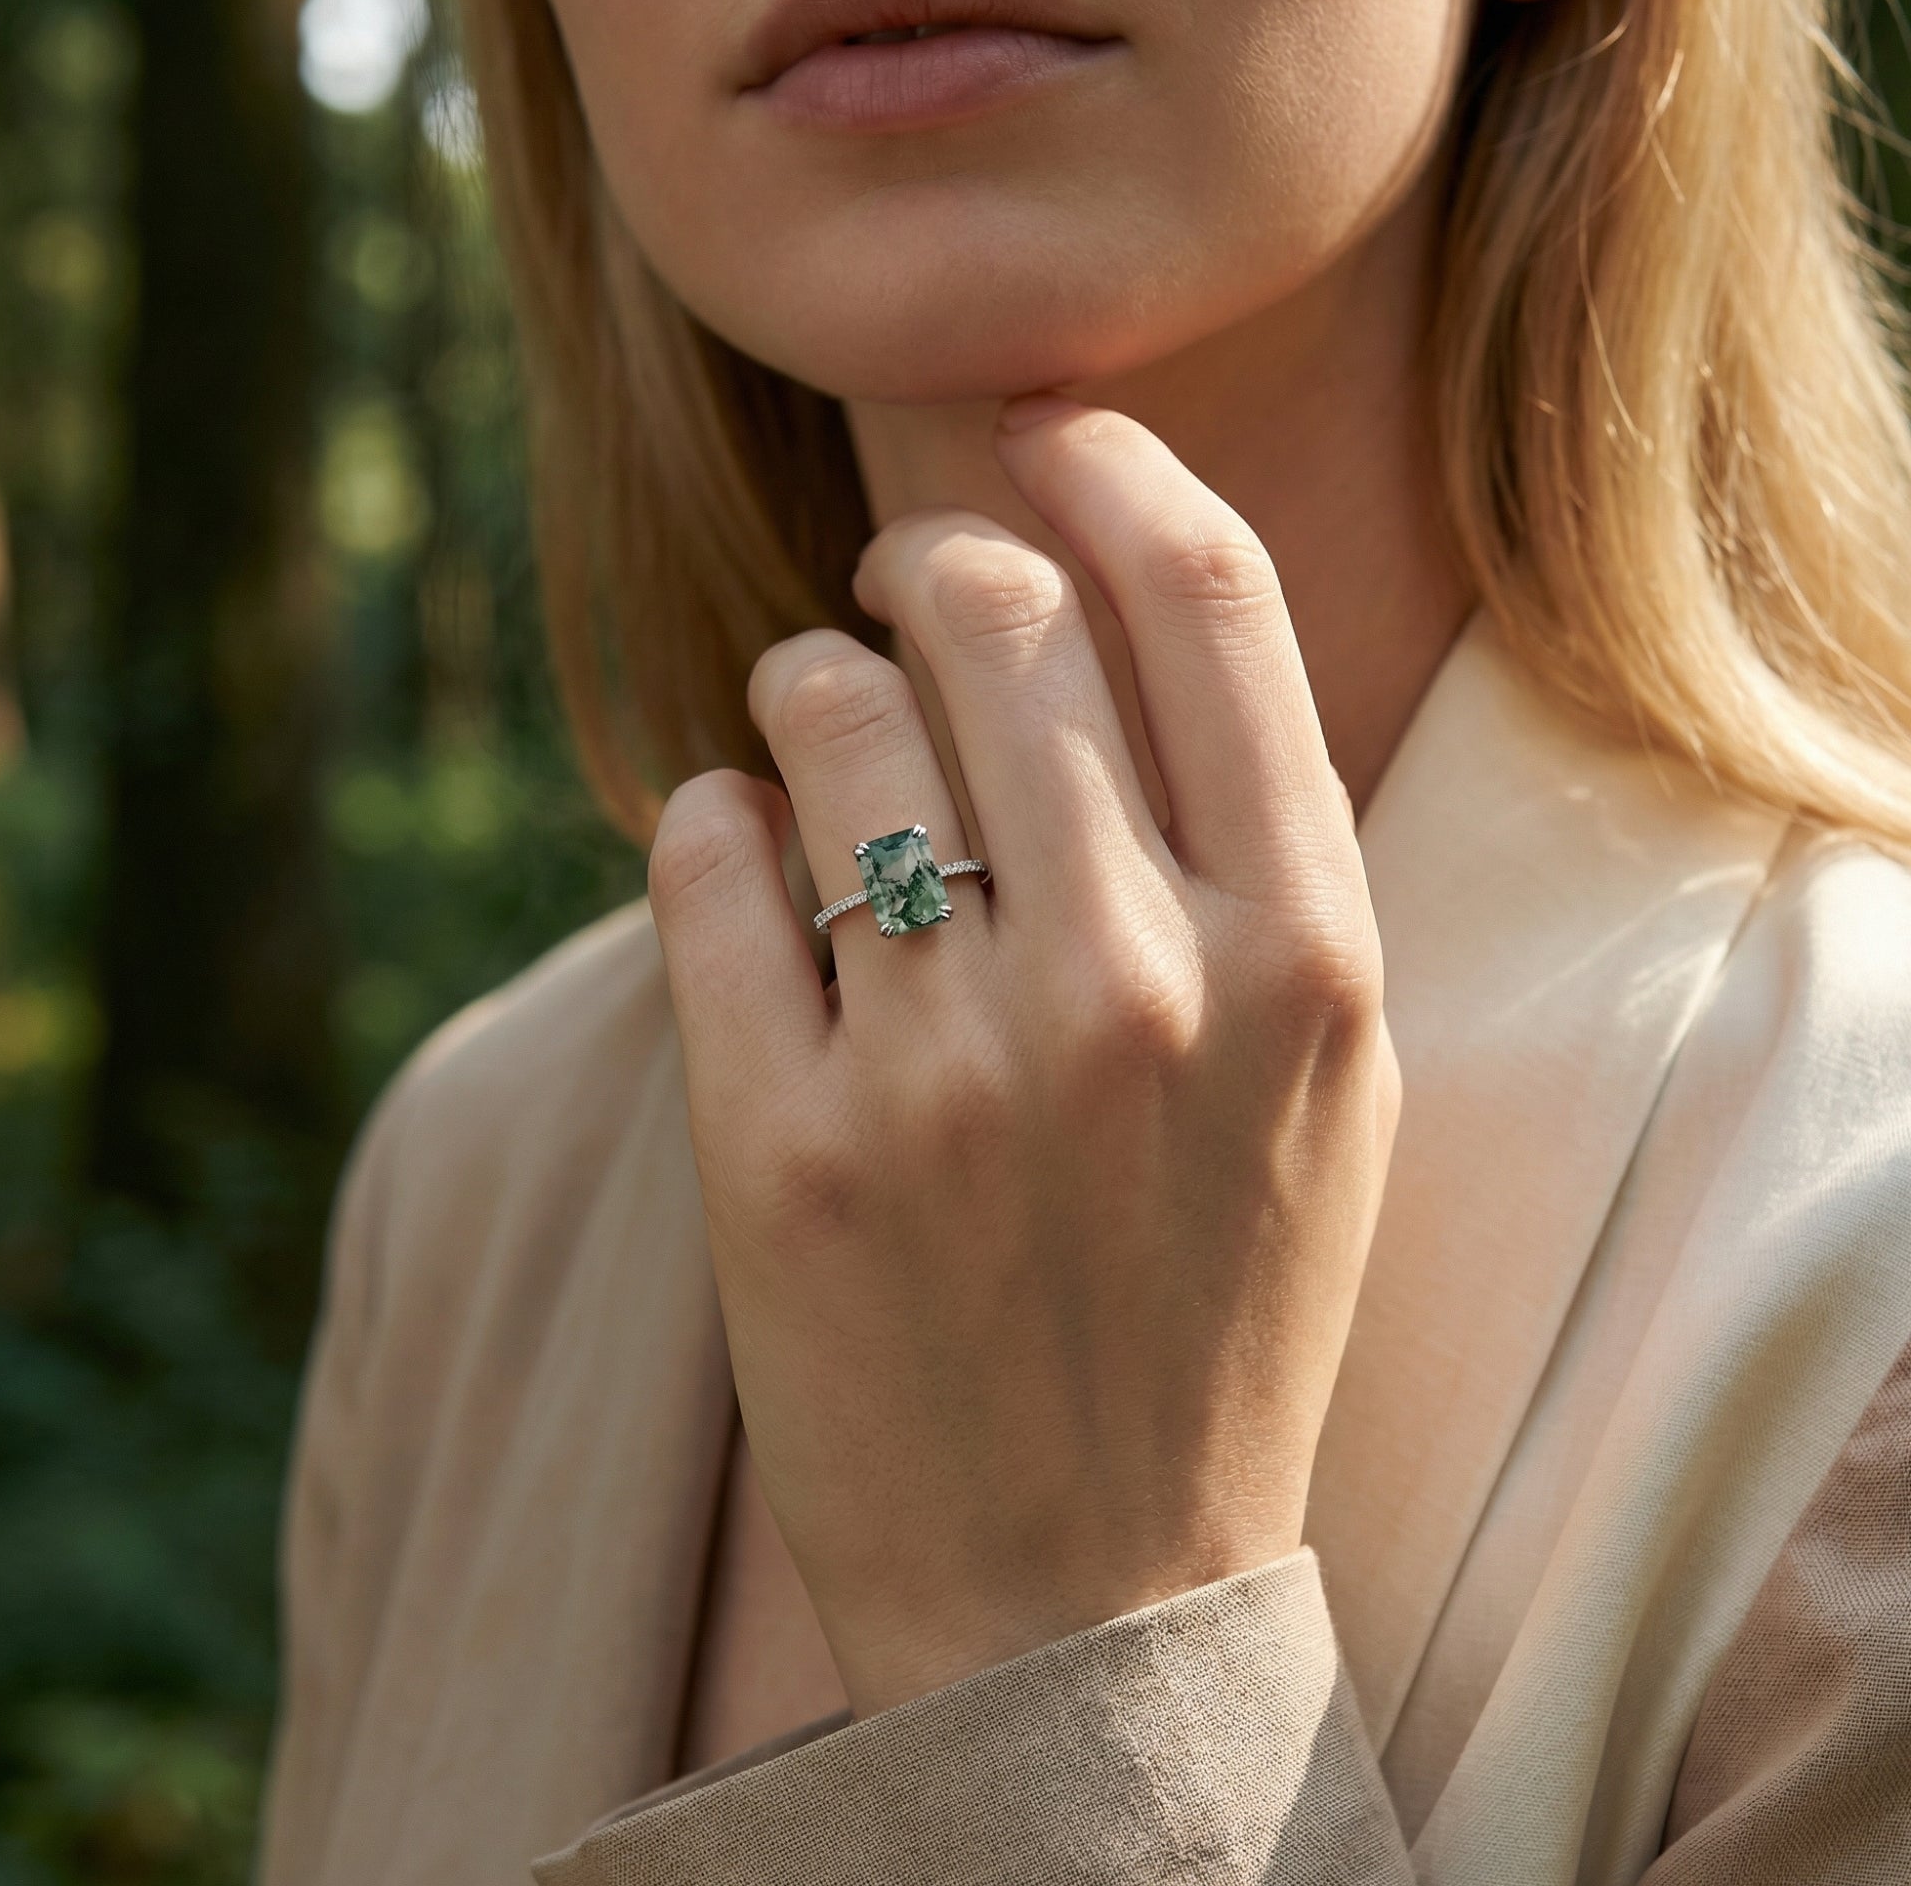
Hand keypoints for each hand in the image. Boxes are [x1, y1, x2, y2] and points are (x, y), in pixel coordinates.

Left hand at [647, 396, 1400, 1719]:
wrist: (1085, 1596)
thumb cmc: (1214, 1310)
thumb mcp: (1324, 1084)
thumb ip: (1253, 854)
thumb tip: (1102, 608)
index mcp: (1303, 959)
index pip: (1204, 601)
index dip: (1110, 466)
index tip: (1046, 433)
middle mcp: (1136, 988)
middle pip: (991, 615)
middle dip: (924, 560)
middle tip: (898, 591)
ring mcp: (948, 1070)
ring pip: (820, 711)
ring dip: (805, 683)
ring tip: (816, 737)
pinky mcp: (781, 1147)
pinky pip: (704, 854)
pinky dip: (711, 819)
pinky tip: (746, 864)